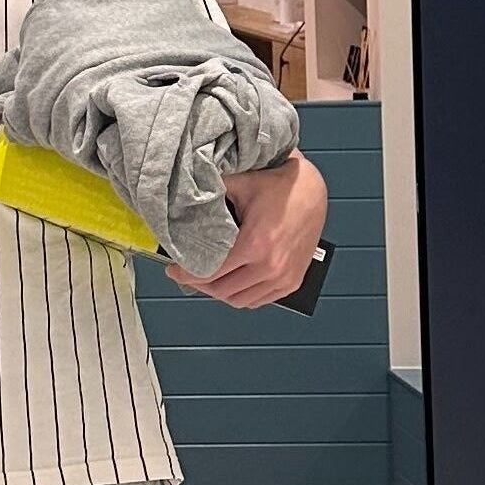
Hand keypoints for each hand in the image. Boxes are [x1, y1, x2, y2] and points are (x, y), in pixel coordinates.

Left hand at [167, 152, 327, 307]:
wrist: (311, 190)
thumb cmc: (278, 186)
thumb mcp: (240, 184)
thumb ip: (211, 193)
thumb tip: (182, 197)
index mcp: (255, 245)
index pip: (210, 273)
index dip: (186, 274)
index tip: (173, 270)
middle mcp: (271, 266)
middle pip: (222, 290)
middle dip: (199, 283)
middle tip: (186, 272)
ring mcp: (283, 277)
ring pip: (239, 301)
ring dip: (220, 292)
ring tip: (206, 277)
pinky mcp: (292, 282)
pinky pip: (259, 301)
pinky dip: (242, 295)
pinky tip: (230, 281)